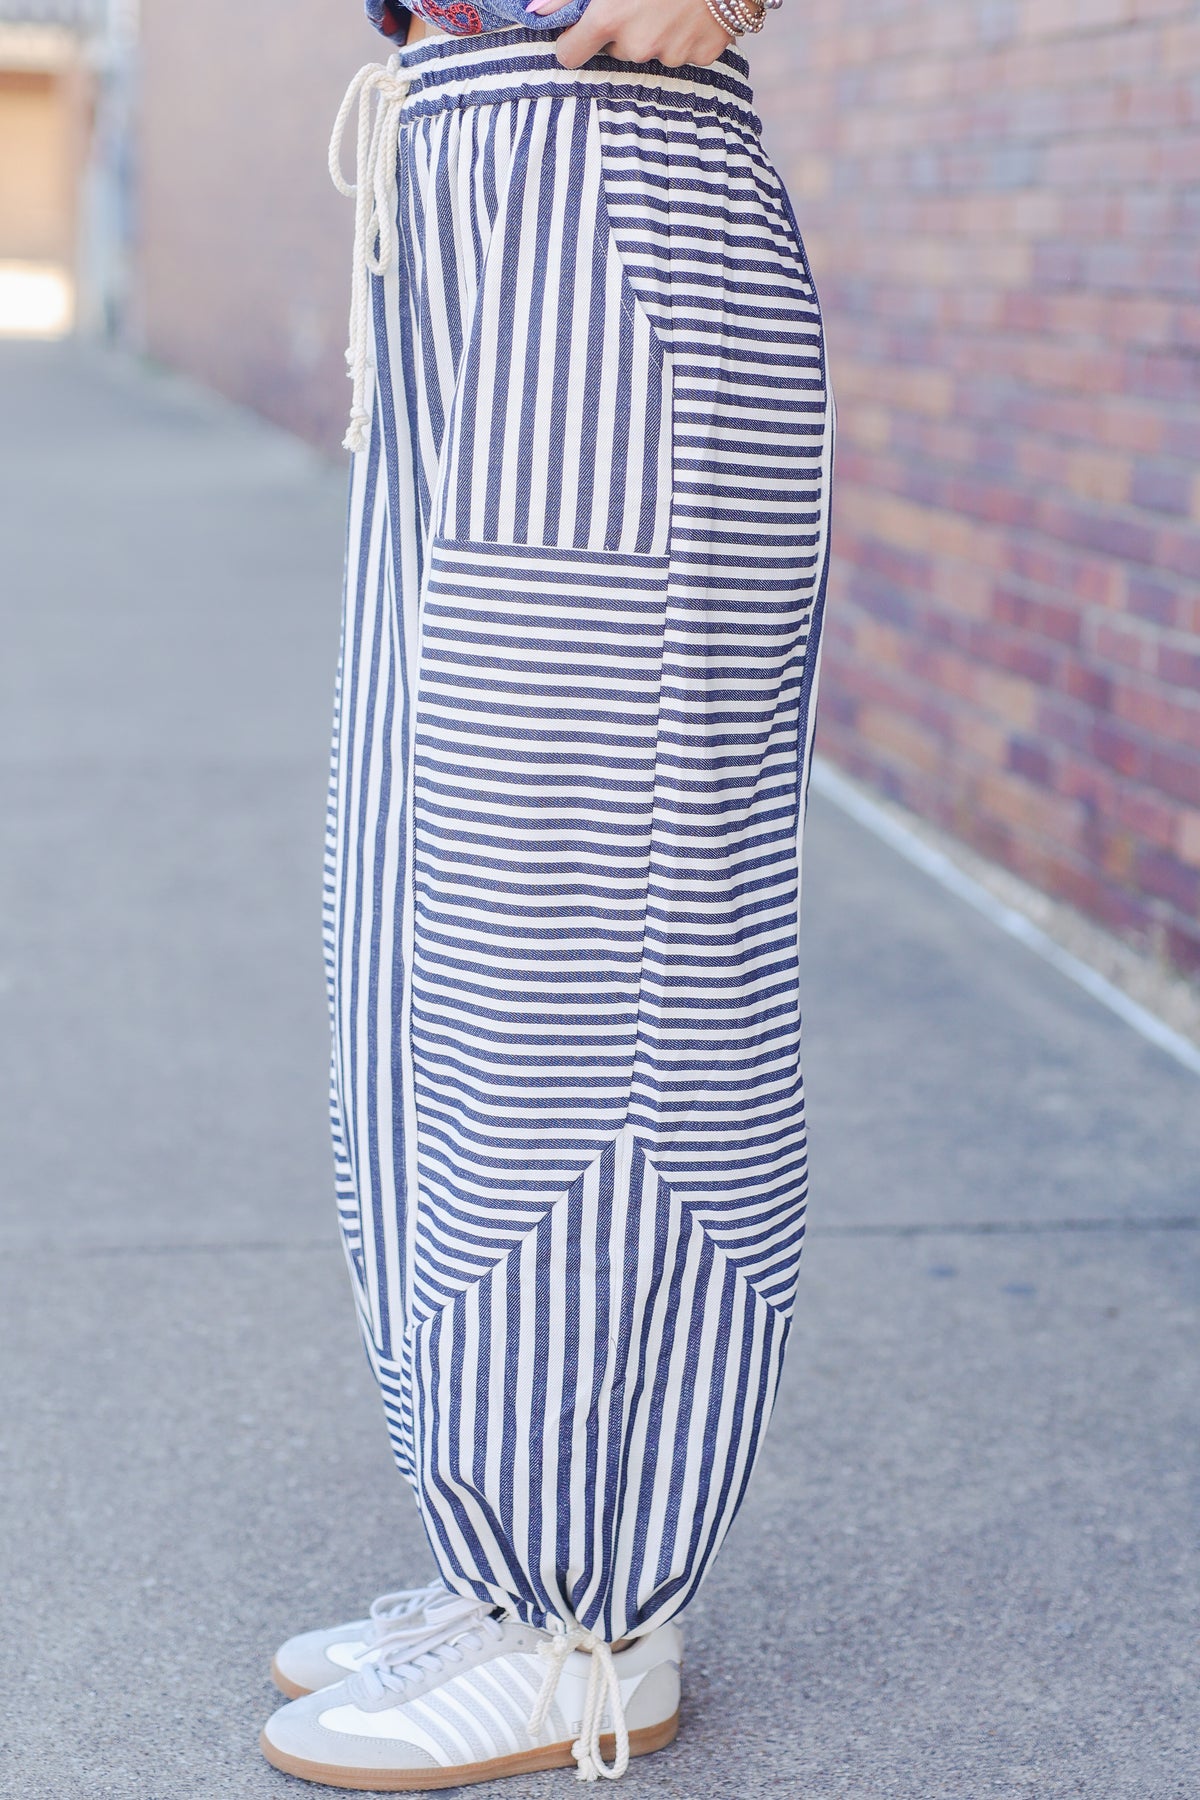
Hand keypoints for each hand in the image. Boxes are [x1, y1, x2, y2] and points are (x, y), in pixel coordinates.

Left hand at [528, 0, 733, 71]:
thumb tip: (535, 11)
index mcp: (608, 20)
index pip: (570, 55)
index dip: (574, 39)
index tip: (582, 25)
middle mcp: (637, 45)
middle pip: (614, 49)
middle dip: (621, 28)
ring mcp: (672, 53)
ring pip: (651, 50)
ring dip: (655, 30)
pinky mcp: (703, 55)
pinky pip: (685, 51)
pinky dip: (686, 33)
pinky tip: (692, 8)